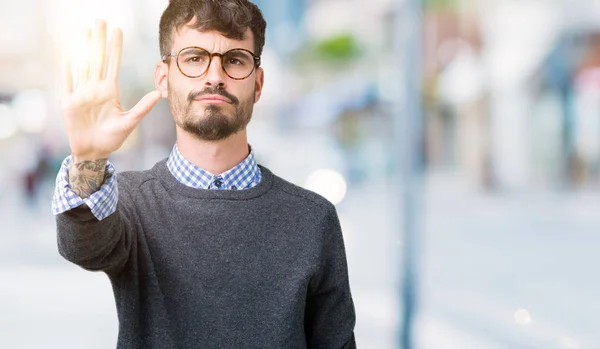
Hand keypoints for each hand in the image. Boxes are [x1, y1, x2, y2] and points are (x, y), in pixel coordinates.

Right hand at [62, 19, 161, 159]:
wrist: (93, 151)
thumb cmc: (112, 138)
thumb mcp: (130, 122)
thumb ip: (143, 107)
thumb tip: (159, 93)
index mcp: (110, 91)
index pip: (113, 64)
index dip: (115, 48)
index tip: (119, 31)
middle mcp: (95, 88)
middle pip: (97, 59)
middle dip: (99, 40)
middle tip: (101, 20)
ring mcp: (82, 94)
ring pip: (82, 65)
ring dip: (83, 48)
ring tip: (84, 31)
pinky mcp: (69, 102)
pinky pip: (68, 82)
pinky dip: (67, 68)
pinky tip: (67, 53)